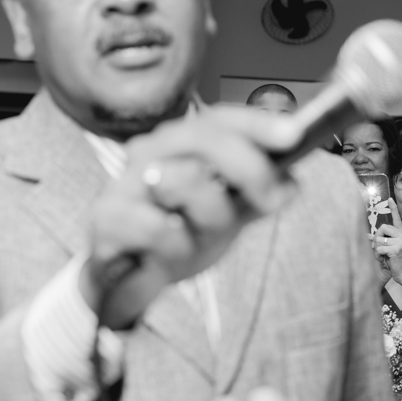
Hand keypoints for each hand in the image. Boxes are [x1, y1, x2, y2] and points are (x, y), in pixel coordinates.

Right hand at [82, 107, 299, 327]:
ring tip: (198, 235)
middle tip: (270, 199)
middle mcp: (151, 153)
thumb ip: (258, 199)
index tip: (294, 136)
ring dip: (209, 217)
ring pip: (183, 180)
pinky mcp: (107, 218)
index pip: (219, 120)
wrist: (124, 280)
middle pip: (204, 139)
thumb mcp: (226, 216)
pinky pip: (159, 226)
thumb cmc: (177, 236)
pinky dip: (177, 246)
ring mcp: (125, 183)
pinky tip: (170, 253)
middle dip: (248, 167)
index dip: (258, 124)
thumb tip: (292, 181)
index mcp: (181, 144)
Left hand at [373, 200, 401, 283]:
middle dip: (377, 238)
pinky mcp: (395, 249)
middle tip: (379, 248)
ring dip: (377, 250)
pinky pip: (379, 248)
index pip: (397, 218)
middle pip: (383, 228)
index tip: (389, 199)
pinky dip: (378, 255)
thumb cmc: (397, 261)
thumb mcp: (390, 249)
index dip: (393, 208)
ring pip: (379, 240)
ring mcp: (400, 241)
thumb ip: (382, 241)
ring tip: (383, 256)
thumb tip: (367, 235)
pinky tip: (384, 260)